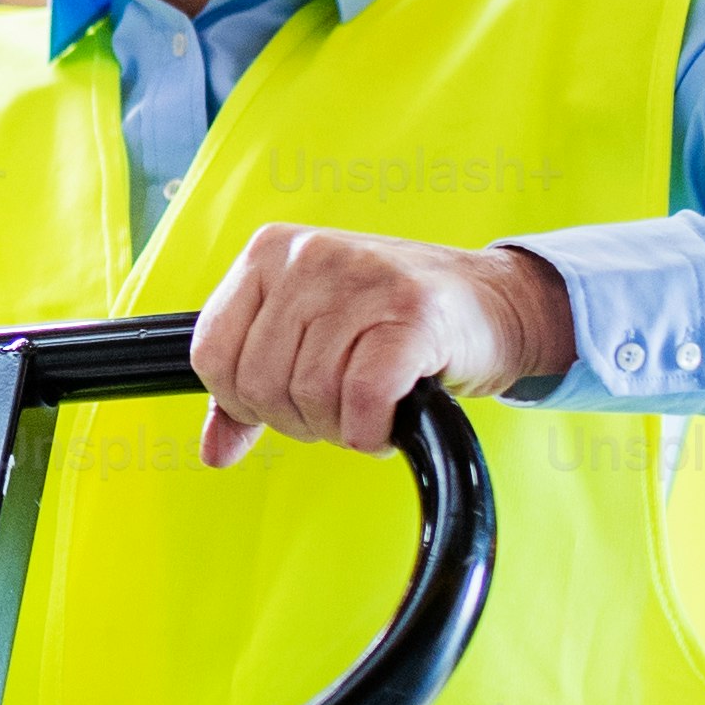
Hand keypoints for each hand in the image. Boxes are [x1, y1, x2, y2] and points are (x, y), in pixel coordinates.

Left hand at [186, 228, 574, 470]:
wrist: (493, 302)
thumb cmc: (394, 322)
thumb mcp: (310, 338)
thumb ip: (251, 391)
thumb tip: (214, 452)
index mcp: (270, 251)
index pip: (211, 352)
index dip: (242, 401)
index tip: (282, 403)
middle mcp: (310, 254)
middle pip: (259, 382)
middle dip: (298, 419)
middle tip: (339, 410)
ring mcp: (363, 279)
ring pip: (310, 395)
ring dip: (341, 427)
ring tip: (369, 408)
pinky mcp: (412, 315)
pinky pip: (363, 399)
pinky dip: (372, 430)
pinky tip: (388, 421)